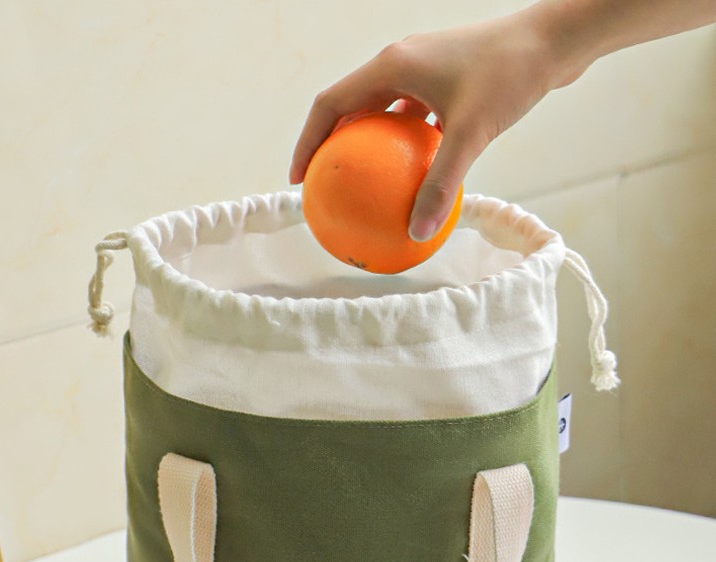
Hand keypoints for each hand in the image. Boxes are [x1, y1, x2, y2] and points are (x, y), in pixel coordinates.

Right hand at [290, 12, 574, 241]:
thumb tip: (417, 231)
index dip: (308, 142)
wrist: (553, 39)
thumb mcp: (471, 134)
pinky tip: (414, 176)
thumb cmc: (510, 76)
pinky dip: (405, 145)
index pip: (330, 104)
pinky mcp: (447, 79)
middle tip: (326, 186)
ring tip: (362, 185)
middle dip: (332, 147)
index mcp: (392, 65)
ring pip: (381, 112)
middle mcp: (401, 62)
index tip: (300, 179)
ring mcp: (424, 69)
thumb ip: (441, 184)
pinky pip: (412, 116)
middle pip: (350, 107)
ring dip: (368, 146)